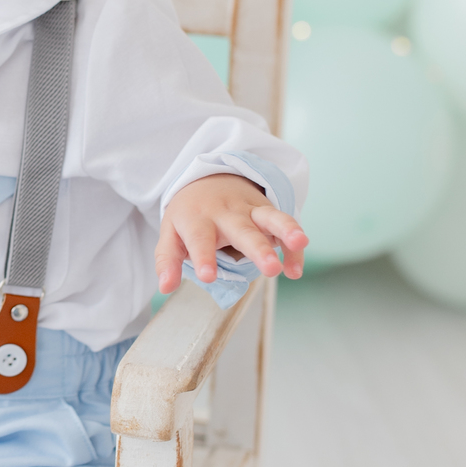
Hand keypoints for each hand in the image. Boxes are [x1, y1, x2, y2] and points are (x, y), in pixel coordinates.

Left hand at [156, 173, 306, 295]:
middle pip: (243, 229)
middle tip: (270, 269)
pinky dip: (294, 247)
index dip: (203, 257)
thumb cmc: (188, 216)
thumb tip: (165, 288)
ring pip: (271, 218)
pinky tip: (295, 270)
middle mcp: (226, 212)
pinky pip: (285, 227)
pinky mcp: (267, 211)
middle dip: (258, 249)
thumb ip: (167, 260)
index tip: (208, 277)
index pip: (200, 238)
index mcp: (197, 218)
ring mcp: (250, 210)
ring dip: (287, 230)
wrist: (207, 178)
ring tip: (300, 243)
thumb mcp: (170, 233)